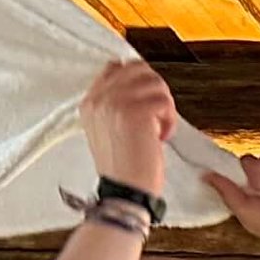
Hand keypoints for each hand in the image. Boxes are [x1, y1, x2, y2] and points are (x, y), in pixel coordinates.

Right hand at [79, 62, 179, 195]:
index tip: (146, 101)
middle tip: (156, 115)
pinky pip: (164, 102)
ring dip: (164, 107)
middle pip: (138, 69)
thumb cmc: (125, 167)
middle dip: (155, 90)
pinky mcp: (135, 112)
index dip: (138, 79)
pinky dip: (169, 121)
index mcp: (90, 102)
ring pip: (155, 83)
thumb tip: (141, 82)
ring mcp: (115, 103)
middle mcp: (99, 99)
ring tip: (157, 130)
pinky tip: (160, 138)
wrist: (125, 192)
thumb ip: (116, 103)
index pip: (116, 67)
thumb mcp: (109, 129)